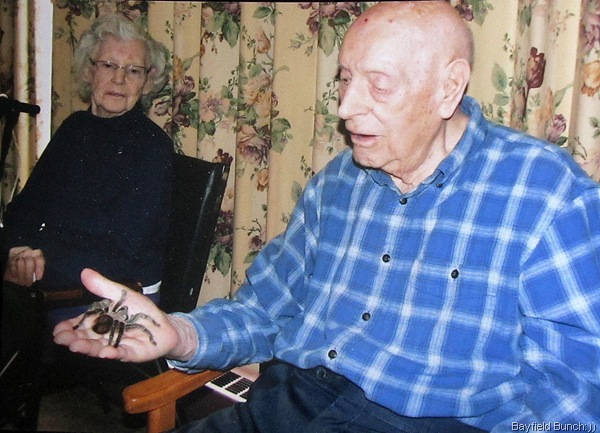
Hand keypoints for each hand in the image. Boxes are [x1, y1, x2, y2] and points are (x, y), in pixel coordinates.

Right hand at [4, 246, 44, 285]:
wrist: (10, 264)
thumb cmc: (25, 268)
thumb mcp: (32, 269)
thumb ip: (36, 271)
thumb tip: (36, 278)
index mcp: (36, 254)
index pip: (39, 259)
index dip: (39, 269)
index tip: (38, 278)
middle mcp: (27, 251)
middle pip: (30, 261)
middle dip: (29, 274)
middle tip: (28, 283)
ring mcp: (18, 253)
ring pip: (21, 263)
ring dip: (21, 275)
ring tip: (22, 282)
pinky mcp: (10, 256)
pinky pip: (13, 264)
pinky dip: (15, 271)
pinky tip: (15, 276)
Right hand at [53, 268, 180, 362]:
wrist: (164, 326)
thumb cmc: (141, 311)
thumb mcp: (123, 295)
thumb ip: (104, 287)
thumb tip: (84, 272)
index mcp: (100, 321)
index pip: (81, 325)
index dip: (68, 328)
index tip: (57, 330)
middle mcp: (105, 335)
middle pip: (86, 338)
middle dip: (74, 339)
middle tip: (62, 340)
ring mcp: (116, 346)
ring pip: (99, 347)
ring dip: (88, 348)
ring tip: (77, 346)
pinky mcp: (131, 353)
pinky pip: (121, 354)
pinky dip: (113, 354)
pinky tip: (105, 353)